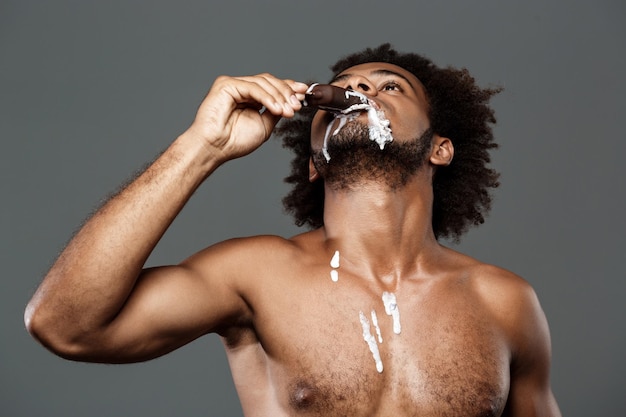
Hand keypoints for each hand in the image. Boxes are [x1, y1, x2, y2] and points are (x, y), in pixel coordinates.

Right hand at [187, 73, 308, 161]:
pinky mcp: (226, 85)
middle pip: (269, 81)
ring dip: (279, 96)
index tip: (305, 93)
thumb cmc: (234, 141)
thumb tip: (291, 102)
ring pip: (263, 82)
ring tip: (288, 111)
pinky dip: (267, 98)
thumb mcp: (265, 125)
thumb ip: (276, 111)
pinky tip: (277, 108)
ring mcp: (233, 85)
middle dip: (287, 92)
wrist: (216, 148)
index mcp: (250, 97)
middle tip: (297, 105)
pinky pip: (252, 87)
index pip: (272, 86)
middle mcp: (241, 88)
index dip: (289, 88)